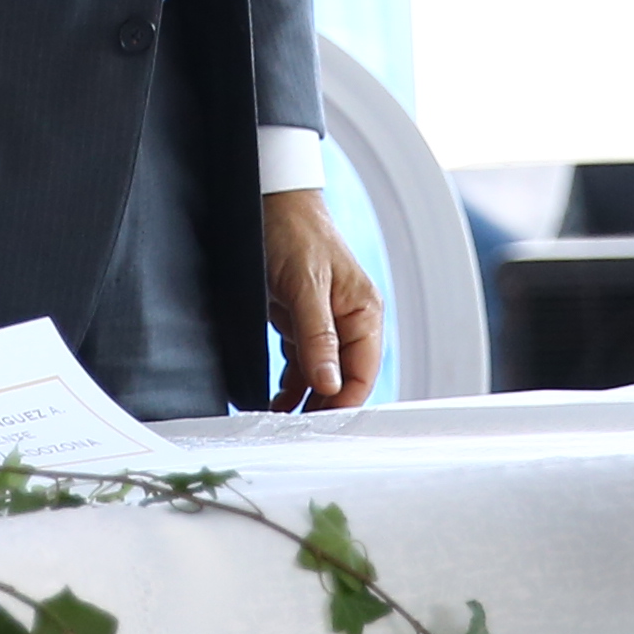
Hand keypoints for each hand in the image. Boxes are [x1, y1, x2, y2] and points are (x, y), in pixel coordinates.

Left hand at [265, 189, 383, 407]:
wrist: (269, 202)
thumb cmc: (295, 232)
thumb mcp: (306, 286)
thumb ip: (318, 337)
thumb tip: (329, 386)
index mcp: (364, 314)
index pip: (362, 374)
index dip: (342, 404)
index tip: (317, 426)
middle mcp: (349, 323)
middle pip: (342, 381)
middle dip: (321, 408)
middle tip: (292, 432)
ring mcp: (326, 325)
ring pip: (320, 377)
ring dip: (302, 401)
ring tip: (279, 424)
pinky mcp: (302, 325)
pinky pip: (301, 365)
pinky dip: (290, 386)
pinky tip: (276, 403)